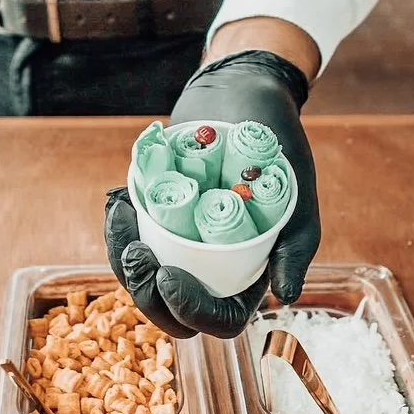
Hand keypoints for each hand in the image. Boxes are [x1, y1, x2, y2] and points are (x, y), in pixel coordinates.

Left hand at [105, 50, 319, 337]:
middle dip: (147, 294)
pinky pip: (130, 240)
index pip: (220, 318)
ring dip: (125, 265)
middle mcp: (212, 268)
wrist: (246, 95)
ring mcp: (181, 245)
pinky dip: (117, 230)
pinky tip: (118, 206)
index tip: (169, 278)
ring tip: (125, 230)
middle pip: (173, 309)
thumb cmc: (278, 146)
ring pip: (145, 280)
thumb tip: (284, 295)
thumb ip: (296, 247)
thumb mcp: (296, 196)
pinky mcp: (157, 219)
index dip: (191, 311)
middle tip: (138, 257)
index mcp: (248, 275)